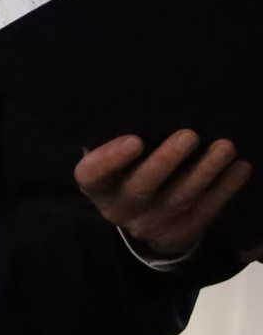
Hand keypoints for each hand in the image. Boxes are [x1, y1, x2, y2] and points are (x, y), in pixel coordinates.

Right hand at [77, 131, 249, 261]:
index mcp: (98, 186)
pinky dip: (225, 188)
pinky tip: (241, 168)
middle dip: (166, 161)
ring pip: (180, 197)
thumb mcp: (115, 161)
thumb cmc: (129, 170)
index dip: (111, 159)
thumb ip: (118, 139)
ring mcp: (152, 222)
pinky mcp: (182, 231)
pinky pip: (206, 210)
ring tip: (225, 147)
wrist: (145, 219)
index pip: (93, 174)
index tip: (135, 140)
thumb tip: (144, 103)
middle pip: (141, 186)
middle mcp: (121, 207)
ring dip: (205, 172)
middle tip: (189, 135)